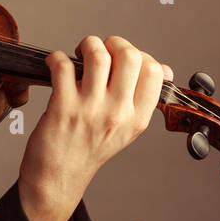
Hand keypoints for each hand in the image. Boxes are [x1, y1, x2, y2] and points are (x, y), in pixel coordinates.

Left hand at [18, 35, 172, 220]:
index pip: (154, 71)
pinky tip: (55, 65)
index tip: (124, 57)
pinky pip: (63, 66)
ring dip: (88, 45)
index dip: (140, 54)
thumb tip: (164, 70)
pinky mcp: (62, 108)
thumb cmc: (88, 150)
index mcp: (137, 118)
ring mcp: (90, 110)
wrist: (58, 177)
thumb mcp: (126, 129)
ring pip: (98, 56)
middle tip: (102, 49)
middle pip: (129, 56)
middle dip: (114, 42)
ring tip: (80, 53)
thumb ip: (141, 99)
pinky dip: (56, 58)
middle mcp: (117, 113)